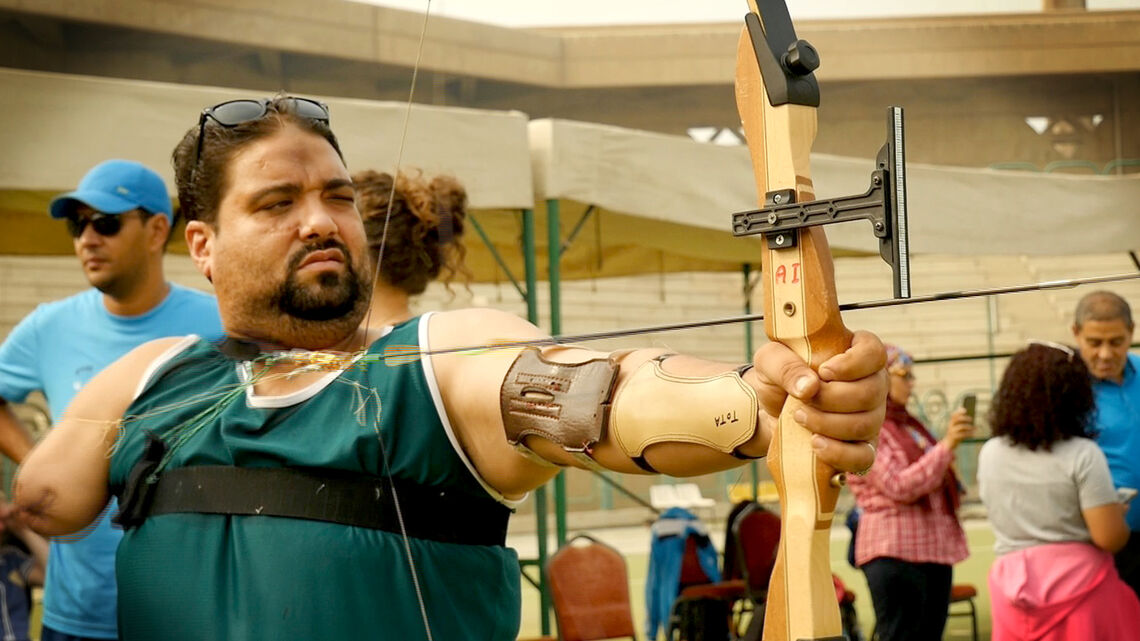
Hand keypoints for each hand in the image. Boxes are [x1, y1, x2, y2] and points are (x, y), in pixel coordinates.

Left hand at [748, 330, 886, 472]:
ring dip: (828, 424)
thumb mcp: (771, 361)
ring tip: (799, 417)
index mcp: (857, 352)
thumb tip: (810, 387)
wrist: (768, 409)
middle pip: (871, 392)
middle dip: (831, 399)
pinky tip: (815, 444)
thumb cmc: (778, 376)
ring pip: (866, 424)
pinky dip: (839, 453)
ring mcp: (872, 416)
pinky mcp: (862, 446)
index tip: (824, 372)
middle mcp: (872, 383)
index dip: (853, 364)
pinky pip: (864, 456)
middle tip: (802, 400)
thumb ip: (787, 366)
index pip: (874, 352)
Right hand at [941, 408, 976, 450]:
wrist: (949, 443)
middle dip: (964, 418)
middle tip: (971, 419)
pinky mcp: (954, 437)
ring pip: (960, 426)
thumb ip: (962, 421)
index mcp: (952, 422)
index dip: (959, 412)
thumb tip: (968, 415)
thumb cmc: (956, 433)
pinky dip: (968, 434)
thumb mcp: (958, 427)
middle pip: (957, 419)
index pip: (954, 415)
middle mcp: (951, 425)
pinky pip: (962, 434)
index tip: (965, 410)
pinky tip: (972, 434)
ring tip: (974, 428)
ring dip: (968, 426)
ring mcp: (952, 431)